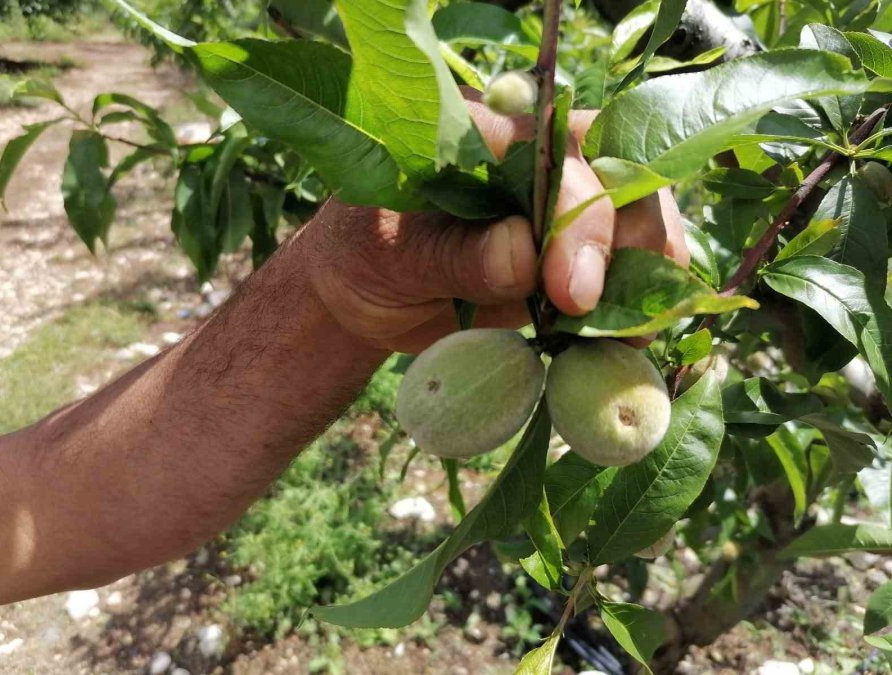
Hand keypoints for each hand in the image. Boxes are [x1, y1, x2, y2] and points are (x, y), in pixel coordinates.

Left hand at [302, 96, 688, 353]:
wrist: (366, 296)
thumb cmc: (363, 258)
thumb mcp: (388, 257)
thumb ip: (452, 253)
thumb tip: (523, 254)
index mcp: (481, 132)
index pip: (553, 149)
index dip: (576, 211)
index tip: (568, 288)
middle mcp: (533, 156)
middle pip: (616, 173)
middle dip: (623, 243)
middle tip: (592, 314)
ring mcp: (558, 204)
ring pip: (637, 215)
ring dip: (645, 274)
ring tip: (626, 336)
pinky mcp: (570, 252)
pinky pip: (623, 266)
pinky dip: (634, 304)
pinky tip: (624, 341)